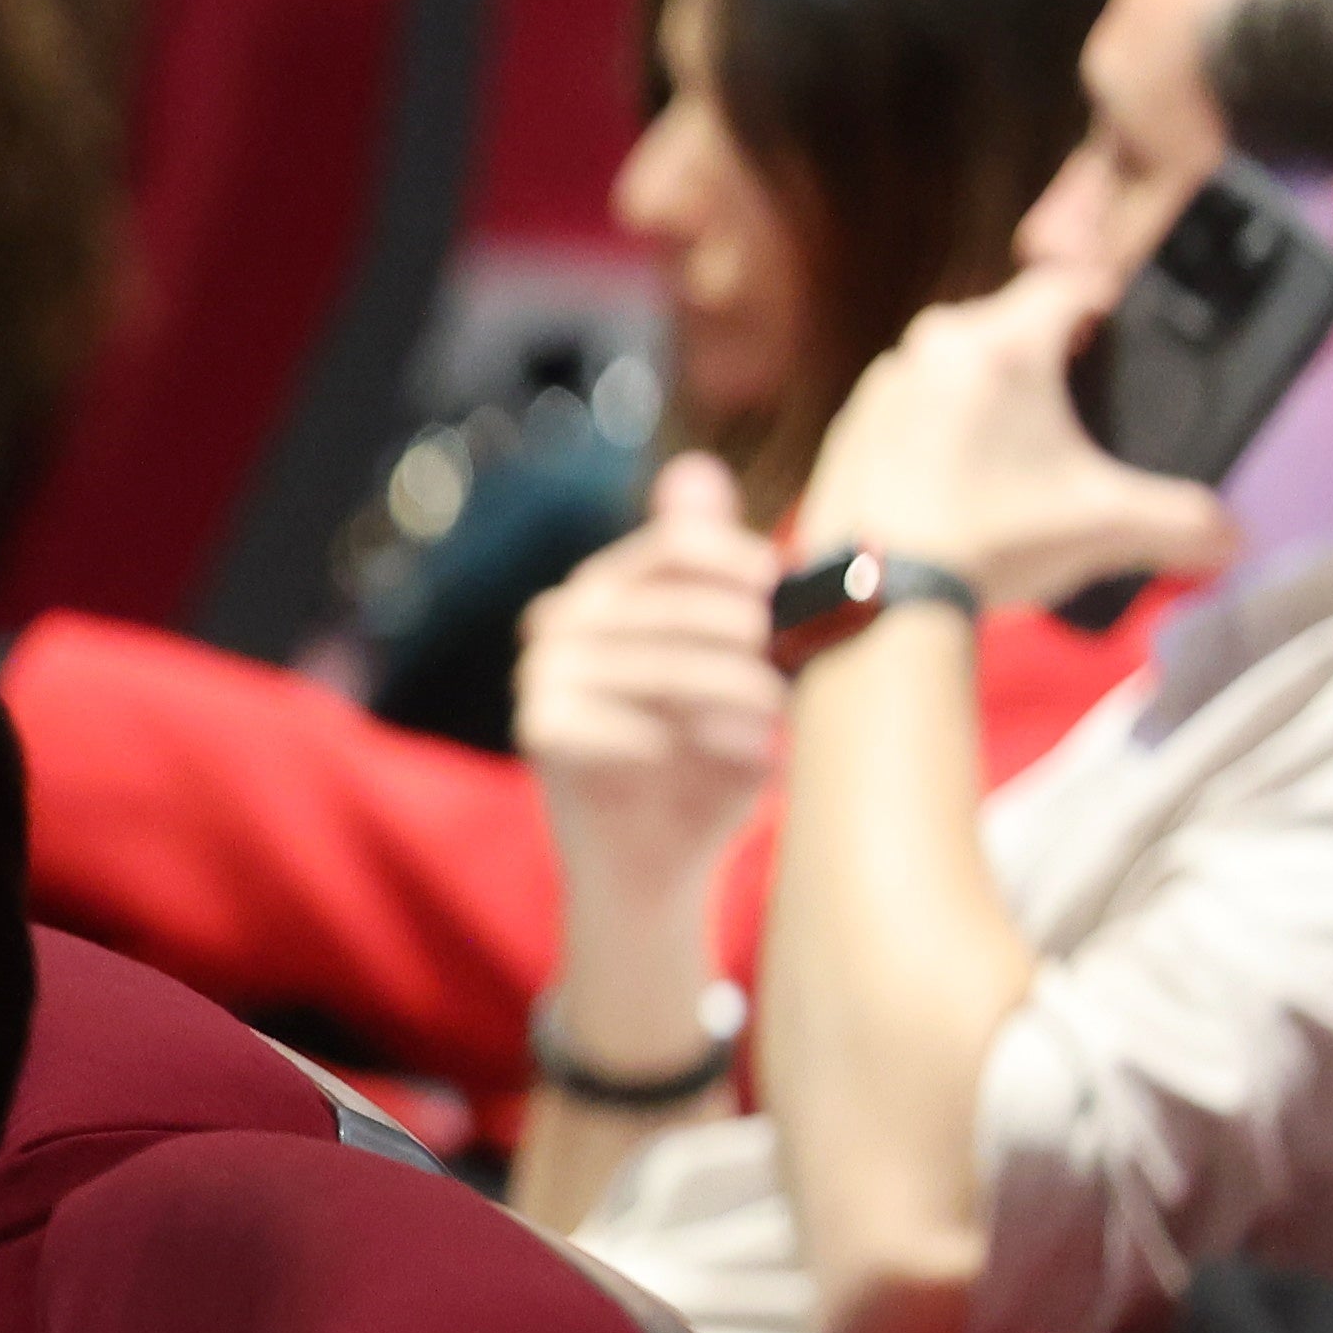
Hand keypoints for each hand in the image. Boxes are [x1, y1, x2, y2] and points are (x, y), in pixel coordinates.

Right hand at [519, 455, 790, 964]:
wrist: (656, 862)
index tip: (793, 607)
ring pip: (658, 666)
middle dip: (749, 644)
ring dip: (732, 697)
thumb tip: (696, 470)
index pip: (678, 547)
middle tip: (791, 680)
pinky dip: (683, 746)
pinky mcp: (539, 729)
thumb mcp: (735, 667)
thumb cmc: (708, 757)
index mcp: (611, 587)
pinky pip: (623, 723)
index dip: (746, 568)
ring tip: (775, 727)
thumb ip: (729, 586)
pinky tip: (722, 763)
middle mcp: (564, 617)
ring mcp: (542, 673)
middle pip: (675, 606)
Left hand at [797, 262, 1245, 613]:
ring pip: (952, 364)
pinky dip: (936, 429)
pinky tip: (959, 474)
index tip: (1118, 333)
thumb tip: (1231, 539)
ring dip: (986, 392)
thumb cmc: (996, 544)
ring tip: (1017, 446)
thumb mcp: (1109, 525)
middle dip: (1045, 355)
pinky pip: (908, 407)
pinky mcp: (848, 428)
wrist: (880, 599)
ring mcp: (882, 385)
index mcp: (1003, 345)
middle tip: (1074, 402)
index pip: (1070, 285)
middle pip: (1009, 323)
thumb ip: (1187, 522)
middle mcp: (933, 347)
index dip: (1103, 303)